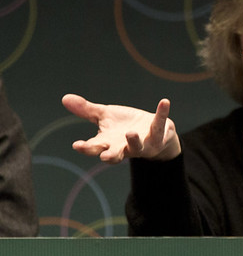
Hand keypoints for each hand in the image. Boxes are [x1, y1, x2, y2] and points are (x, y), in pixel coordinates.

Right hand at [62, 93, 180, 163]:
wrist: (154, 132)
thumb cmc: (125, 125)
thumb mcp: (105, 116)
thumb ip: (87, 110)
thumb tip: (65, 98)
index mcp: (108, 143)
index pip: (94, 148)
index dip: (86, 148)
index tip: (77, 145)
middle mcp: (123, 148)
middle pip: (114, 156)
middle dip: (109, 156)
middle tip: (104, 155)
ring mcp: (142, 145)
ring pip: (137, 147)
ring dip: (134, 141)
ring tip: (131, 133)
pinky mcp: (158, 137)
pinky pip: (160, 126)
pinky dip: (162, 114)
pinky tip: (164, 102)